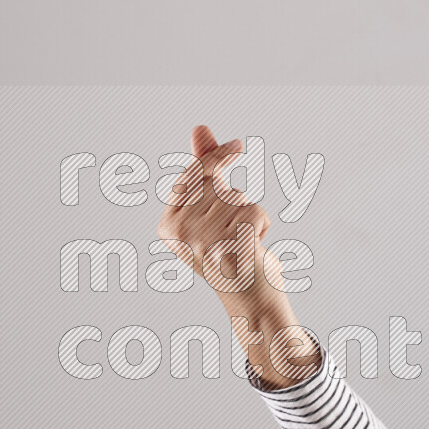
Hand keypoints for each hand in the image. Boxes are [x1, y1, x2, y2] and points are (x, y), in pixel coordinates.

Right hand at [156, 125, 319, 388]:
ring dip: (250, 214)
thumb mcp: (214, 209)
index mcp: (167, 227)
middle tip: (236, 230)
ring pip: (238, 198)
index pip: (189, 177)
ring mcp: (202, 243)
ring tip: (243, 242)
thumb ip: (205, 169)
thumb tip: (199, 128)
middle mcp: (179, 235)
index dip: (213, 158)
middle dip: (235, 199)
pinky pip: (254, 211)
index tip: (237, 145)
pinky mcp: (229, 247)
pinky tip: (254, 247)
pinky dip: (262, 224)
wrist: (252, 301)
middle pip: (216, 186)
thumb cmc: (233, 252)